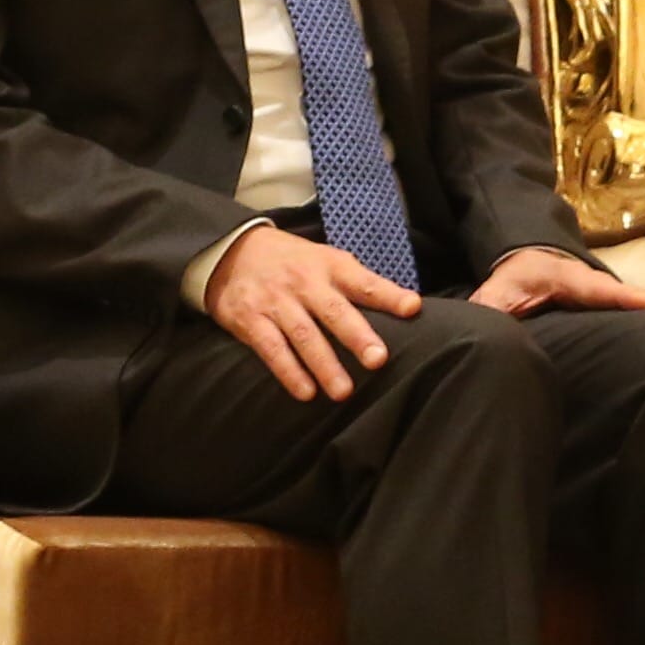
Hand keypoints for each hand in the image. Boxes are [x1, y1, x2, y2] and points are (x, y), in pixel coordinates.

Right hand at [207, 228, 420, 402]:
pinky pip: (272, 349)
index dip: (389, 294)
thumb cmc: (294, 263)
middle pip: (334, 311)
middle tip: (377, 361)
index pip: (364, 281)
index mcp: (330, 266)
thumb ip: (360, 284)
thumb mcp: (327, 261)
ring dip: (324, 365)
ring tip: (344, 392)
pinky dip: (289, 372)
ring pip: (304, 336)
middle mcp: (305, 283)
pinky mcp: (250, 320)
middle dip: (356, 336)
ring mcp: (276, 302)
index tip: (412, 308)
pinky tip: (306, 393)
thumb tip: (407, 306)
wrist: (231, 251)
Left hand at [471, 246, 644, 318]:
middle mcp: (606, 290)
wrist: (525, 258)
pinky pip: (643, 319)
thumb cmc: (514, 275)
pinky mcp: (614, 312)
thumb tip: (485, 329)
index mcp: (582, 283)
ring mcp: (613, 300)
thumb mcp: (496, 294)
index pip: (621, 295)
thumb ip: (491, 310)